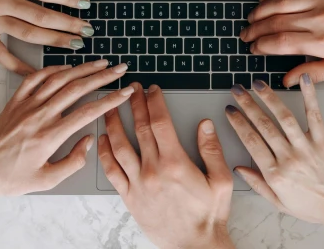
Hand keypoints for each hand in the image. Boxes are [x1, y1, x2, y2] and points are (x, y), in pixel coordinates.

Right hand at [0, 0, 93, 74]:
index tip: (85, 3)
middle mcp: (2, 0)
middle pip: (42, 17)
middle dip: (69, 25)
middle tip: (88, 30)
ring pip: (28, 35)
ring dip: (54, 42)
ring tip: (74, 46)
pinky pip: (1, 54)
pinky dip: (18, 66)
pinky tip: (35, 73)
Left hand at [0, 60, 134, 198]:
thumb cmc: (9, 179)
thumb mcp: (46, 181)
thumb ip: (73, 162)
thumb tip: (88, 142)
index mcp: (50, 136)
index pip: (88, 112)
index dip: (110, 100)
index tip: (125, 92)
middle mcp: (40, 116)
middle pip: (77, 89)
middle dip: (102, 76)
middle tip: (119, 69)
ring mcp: (26, 106)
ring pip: (58, 79)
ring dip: (81, 68)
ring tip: (99, 63)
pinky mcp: (15, 102)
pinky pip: (35, 78)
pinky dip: (53, 69)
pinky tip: (66, 68)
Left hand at [98, 84, 234, 248]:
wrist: (194, 246)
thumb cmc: (209, 215)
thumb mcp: (221, 180)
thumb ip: (212, 150)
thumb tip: (204, 124)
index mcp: (176, 164)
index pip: (161, 123)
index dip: (154, 102)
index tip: (152, 89)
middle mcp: (153, 171)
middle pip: (139, 129)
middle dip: (134, 104)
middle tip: (131, 89)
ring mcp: (138, 184)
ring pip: (119, 146)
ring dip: (113, 123)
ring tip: (109, 106)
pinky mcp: (129, 197)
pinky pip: (111, 171)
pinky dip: (104, 152)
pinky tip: (102, 139)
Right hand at [226, 77, 323, 247]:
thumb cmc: (314, 207)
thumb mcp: (279, 203)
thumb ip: (257, 184)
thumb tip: (238, 169)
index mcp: (275, 174)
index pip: (250, 141)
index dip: (237, 123)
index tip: (230, 111)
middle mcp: (288, 158)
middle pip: (263, 125)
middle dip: (247, 105)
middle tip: (237, 91)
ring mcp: (307, 148)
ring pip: (284, 117)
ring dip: (269, 98)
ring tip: (258, 84)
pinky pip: (314, 116)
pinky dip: (309, 96)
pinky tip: (303, 80)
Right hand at [240, 0, 323, 85]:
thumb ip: (315, 74)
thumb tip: (289, 81)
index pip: (282, 43)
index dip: (263, 46)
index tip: (255, 49)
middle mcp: (321, 18)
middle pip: (276, 22)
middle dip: (255, 30)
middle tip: (246, 35)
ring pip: (280, 2)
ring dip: (260, 10)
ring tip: (251, 18)